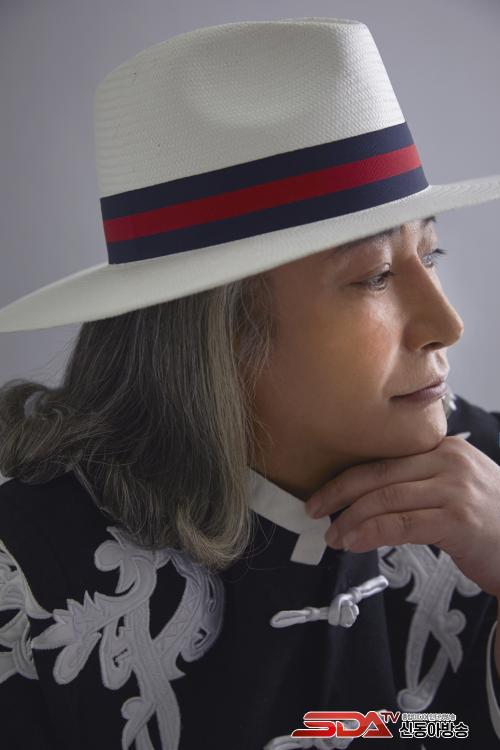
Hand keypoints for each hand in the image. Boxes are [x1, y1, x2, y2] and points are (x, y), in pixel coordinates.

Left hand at [305, 435, 499, 597]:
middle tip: (313, 510)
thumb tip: (370, 496)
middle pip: (378, 474)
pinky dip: (370, 533)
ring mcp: (455, 489)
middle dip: (339, 494)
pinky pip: (401, 524)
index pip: (383, 458)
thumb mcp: (458, 486)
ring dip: (351, 519)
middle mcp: (449, 461)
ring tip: (333, 535)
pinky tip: (354, 542)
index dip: (347, 477)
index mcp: (443, 449)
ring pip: (385, 499)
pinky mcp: (458, 520)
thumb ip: (421, 482)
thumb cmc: (491, 521)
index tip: (323, 493)